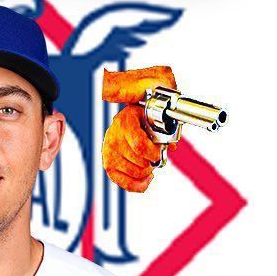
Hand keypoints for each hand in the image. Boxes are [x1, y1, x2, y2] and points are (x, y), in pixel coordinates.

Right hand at [101, 66, 177, 192]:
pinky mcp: (109, 163)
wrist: (140, 116)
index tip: (160, 149)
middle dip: (152, 160)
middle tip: (156, 152)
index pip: (137, 143)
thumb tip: (167, 103)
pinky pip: (122, 182)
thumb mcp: (159, 95)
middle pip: (138, 159)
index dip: (152, 151)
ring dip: (146, 169)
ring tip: (149, 161)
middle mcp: (114, 134)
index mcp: (126, 119)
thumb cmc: (151, 109)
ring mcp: (109, 150)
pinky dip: (137, 184)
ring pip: (133, 171)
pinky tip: (145, 178)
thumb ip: (161, 90)